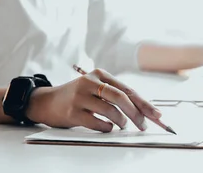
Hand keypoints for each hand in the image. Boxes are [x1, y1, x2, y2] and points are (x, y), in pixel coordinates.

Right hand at [25, 69, 161, 132]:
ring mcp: (80, 97)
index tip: (157, 115)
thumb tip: (143, 110)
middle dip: (137, 114)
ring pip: (111, 110)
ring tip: (123, 126)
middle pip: (121, 98)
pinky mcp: (72, 112)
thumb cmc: (76, 97)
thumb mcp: (95, 88)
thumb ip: (115, 95)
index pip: (127, 89)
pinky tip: (107, 127)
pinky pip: (98, 123)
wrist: (45, 102)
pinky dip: (107, 127)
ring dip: (122, 122)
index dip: (144, 103)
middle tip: (144, 125)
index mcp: (99, 74)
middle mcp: (90, 82)